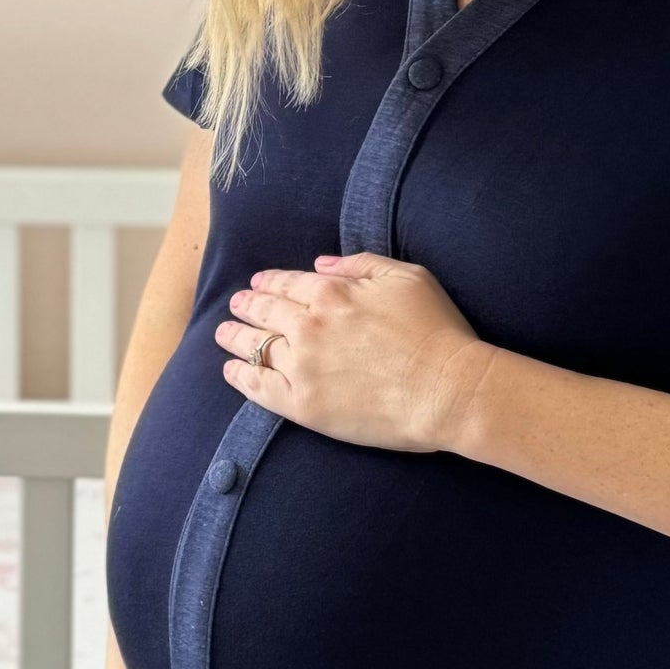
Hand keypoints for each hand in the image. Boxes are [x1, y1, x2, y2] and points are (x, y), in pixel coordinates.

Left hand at [215, 250, 494, 452]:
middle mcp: (308, 325)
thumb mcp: (407, 277)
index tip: (258, 283)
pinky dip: (240, 376)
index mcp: (332, 292)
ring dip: (235, 337)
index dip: (269, 282)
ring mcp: (301, 366)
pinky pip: (258, 387)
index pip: (287, 283)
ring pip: (255, 346)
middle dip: (247, 305)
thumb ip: (360, 264)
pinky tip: (231, 371)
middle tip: (236, 305)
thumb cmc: (436, 332)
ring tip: (223, 334)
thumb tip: (320, 264)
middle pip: (264, 311)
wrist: (446, 389)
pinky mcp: (302, 404)